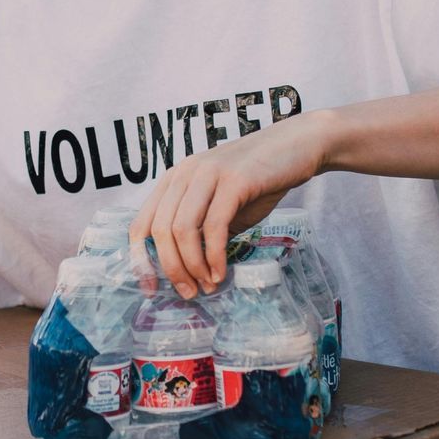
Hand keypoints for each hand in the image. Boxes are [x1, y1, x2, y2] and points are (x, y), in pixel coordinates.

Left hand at [131, 111, 331, 297]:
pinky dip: (214, 256)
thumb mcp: (221, 207)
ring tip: (206, 286)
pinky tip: (220, 272)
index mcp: (174, 179)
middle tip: (188, 293)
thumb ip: (201, 232)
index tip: (153, 288)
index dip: (140, 260)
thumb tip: (187, 273)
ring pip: (183, 230)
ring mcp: (208, 173)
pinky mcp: (235, 180)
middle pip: (160, 231)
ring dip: (192, 266)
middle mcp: (185, 173)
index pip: (141, 224)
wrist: (298, 145)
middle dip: (171, 269)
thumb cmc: (259, 180)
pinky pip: (214, 226)